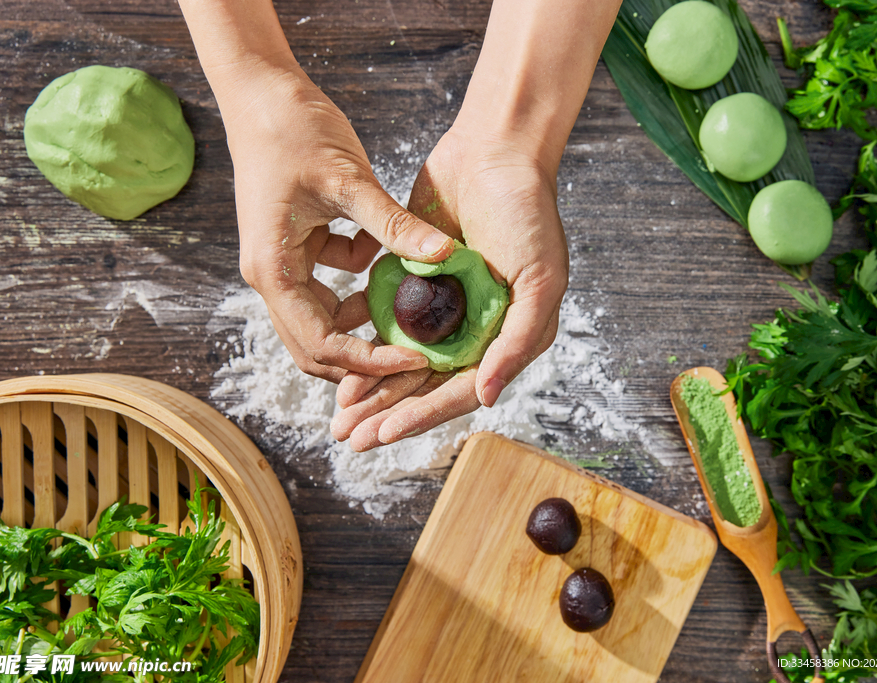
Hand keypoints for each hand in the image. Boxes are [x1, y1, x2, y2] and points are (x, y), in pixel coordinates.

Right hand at [220, 64, 455, 381]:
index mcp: (273, 270)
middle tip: (417, 358)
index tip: (416, 360)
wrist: (261, 91)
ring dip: (364, 320)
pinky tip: (386, 256)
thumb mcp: (349, 179)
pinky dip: (361, 279)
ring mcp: (283, 263)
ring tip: (411, 317)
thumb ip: (393, 225)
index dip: (369, 361)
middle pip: (316, 346)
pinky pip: (333, 281)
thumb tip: (443, 256)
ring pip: (326, 316)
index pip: (321, 344)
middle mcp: (272, 275)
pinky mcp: (298, 246)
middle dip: (365, 358)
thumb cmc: (293, 129)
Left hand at [330, 125, 569, 449]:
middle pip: (425, 383)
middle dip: (388, 412)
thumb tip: (485, 398)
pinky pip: (386, 318)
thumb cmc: (528, 211)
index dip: (421, 413)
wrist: (496, 150)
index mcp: (507, 336)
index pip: (460, 389)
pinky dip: (363, 339)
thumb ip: (518, 340)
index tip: (384, 432)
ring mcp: (443, 306)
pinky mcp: (415, 278)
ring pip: (401, 358)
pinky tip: (337, 360)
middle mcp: (474, 329)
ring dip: (371, 387)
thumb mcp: (539, 278)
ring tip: (339, 416)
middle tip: (351, 438)